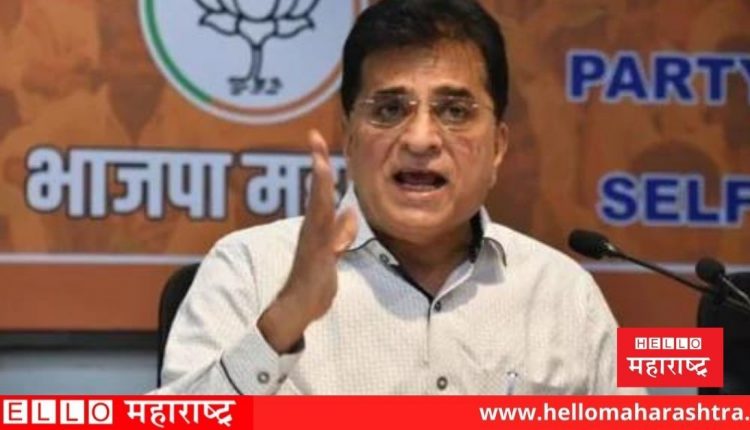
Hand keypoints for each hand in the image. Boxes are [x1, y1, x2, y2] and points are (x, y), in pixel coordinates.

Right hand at [257, 130, 356, 352]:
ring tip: (320, 161)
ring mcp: (312, 243)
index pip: (321, 190)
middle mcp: (312, 229)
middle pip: (317, 192)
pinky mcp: (316, 259)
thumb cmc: (314, 281)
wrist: (299, 309)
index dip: (321, 164)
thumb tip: (349, 213)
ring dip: (319, 185)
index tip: (317, 138)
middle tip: (314, 138)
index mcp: (316, 227)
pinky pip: (323, 236)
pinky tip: (338, 209)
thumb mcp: (332, 252)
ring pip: (318, 209)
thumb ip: (340, 232)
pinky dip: (328, 222)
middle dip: (317, 165)